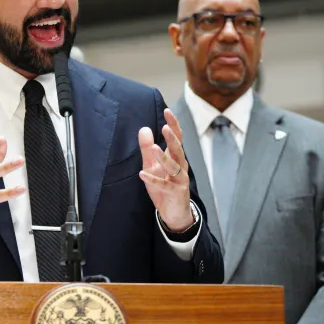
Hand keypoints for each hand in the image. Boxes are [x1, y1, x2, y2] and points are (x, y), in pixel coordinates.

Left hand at [138, 109, 192, 231]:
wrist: (174, 212)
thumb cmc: (163, 186)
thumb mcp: (152, 165)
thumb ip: (147, 149)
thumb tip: (144, 128)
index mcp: (175, 158)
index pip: (177, 138)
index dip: (173, 125)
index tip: (168, 111)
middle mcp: (181, 166)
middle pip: (178, 150)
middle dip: (172, 139)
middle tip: (165, 127)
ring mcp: (180, 180)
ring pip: (173, 166)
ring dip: (163, 158)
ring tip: (154, 148)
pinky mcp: (176, 192)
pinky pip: (164, 185)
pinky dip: (154, 180)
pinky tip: (142, 174)